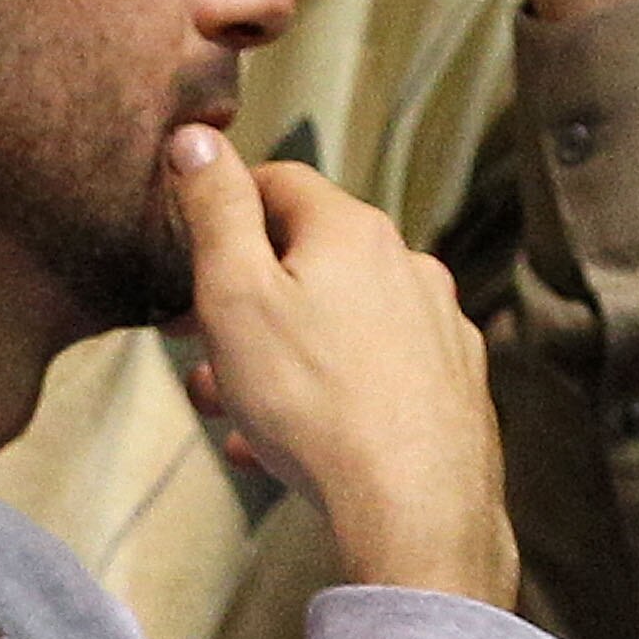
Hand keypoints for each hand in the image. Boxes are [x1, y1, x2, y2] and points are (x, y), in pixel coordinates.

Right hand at [167, 124, 517, 607]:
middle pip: (309, 260)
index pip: (280, 182)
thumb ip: (214, 212)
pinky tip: (282, 446)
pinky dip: (323, 397)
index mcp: (351, 231)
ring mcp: (436, 327)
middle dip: (245, 298)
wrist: (412, 501)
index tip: (189, 250)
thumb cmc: (313, 398)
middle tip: (196, 344)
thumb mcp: (235, 295)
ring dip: (277, 355)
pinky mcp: (449, 387)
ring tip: (230, 410)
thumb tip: (197, 137)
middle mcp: (405, 266)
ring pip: (337, 325)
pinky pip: (369, 378)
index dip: (226, 207)